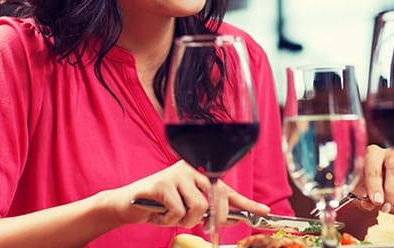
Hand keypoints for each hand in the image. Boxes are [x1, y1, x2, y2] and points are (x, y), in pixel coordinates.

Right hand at [102, 160, 269, 227]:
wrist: (128, 204)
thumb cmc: (159, 206)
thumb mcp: (187, 207)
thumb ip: (207, 210)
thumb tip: (230, 220)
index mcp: (199, 172)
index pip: (227, 189)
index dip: (247, 203)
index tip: (264, 211)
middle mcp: (190, 168)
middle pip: (216, 199)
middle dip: (209, 219)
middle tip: (197, 224)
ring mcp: (177, 174)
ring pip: (199, 207)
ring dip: (186, 220)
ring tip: (171, 215)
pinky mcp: (164, 183)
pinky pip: (179, 211)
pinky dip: (169, 220)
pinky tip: (160, 213)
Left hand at [351, 144, 393, 213]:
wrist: (389, 168)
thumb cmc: (375, 175)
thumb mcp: (364, 181)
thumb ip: (364, 192)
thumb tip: (368, 204)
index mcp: (374, 153)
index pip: (375, 169)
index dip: (375, 187)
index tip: (377, 202)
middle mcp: (393, 154)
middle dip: (390, 195)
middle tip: (385, 208)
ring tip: (393, 207)